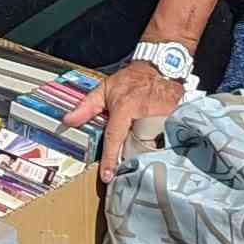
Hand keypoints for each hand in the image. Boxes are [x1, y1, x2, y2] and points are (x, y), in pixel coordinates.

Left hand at [94, 57, 189, 180]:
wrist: (159, 66)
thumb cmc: (130, 80)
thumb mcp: (105, 89)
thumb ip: (86, 107)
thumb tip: (67, 121)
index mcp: (125, 107)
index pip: (114, 137)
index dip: (110, 158)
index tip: (108, 177)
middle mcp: (144, 111)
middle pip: (138, 144)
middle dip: (134, 157)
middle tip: (132, 169)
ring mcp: (163, 114)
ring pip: (156, 142)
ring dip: (152, 152)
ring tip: (150, 161)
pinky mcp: (177, 115)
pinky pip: (171, 136)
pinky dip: (168, 144)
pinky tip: (166, 149)